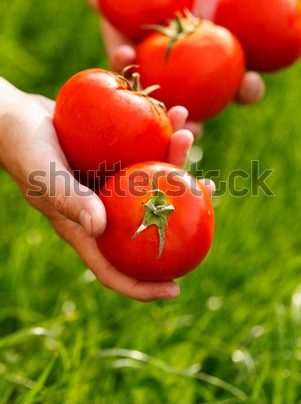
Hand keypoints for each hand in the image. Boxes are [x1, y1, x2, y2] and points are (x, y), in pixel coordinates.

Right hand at [0, 77, 193, 300]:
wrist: (17, 115)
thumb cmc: (24, 145)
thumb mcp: (43, 173)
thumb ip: (69, 200)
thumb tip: (100, 228)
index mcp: (84, 226)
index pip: (113, 269)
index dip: (142, 287)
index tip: (176, 289)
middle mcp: (102, 210)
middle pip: (146, 222)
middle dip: (181, 210)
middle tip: (210, 188)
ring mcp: (109, 184)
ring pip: (151, 183)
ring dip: (174, 160)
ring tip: (188, 134)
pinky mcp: (112, 158)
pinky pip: (144, 152)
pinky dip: (160, 135)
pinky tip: (174, 115)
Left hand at [101, 0, 266, 113]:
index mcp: (218, 69)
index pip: (239, 89)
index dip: (247, 91)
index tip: (249, 84)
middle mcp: (190, 82)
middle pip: (201, 109)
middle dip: (201, 120)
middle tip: (198, 120)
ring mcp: (158, 78)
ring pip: (161, 104)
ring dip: (164, 109)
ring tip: (167, 112)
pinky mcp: (126, 64)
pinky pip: (123, 66)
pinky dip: (123, 59)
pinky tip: (124, 52)